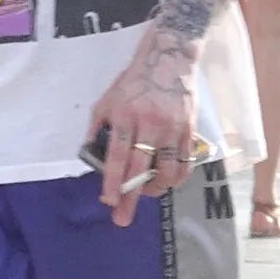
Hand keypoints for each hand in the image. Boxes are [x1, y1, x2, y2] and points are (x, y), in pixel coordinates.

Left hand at [87, 25, 197, 226]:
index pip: (117, 155)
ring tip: (145, 195)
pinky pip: (185, 162)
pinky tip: (166, 183)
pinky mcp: (190, 129)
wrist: (169, 59)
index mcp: (125, 115)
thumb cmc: (132, 83)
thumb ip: (97, 128)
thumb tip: (90, 157)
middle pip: (140, 168)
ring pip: (168, 170)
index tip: (108, 201)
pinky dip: (176, 178)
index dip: (113, 180)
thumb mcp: (107, 101)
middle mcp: (150, 123)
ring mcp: (173, 127)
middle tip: (122, 219)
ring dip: (155, 189)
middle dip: (130, 197)